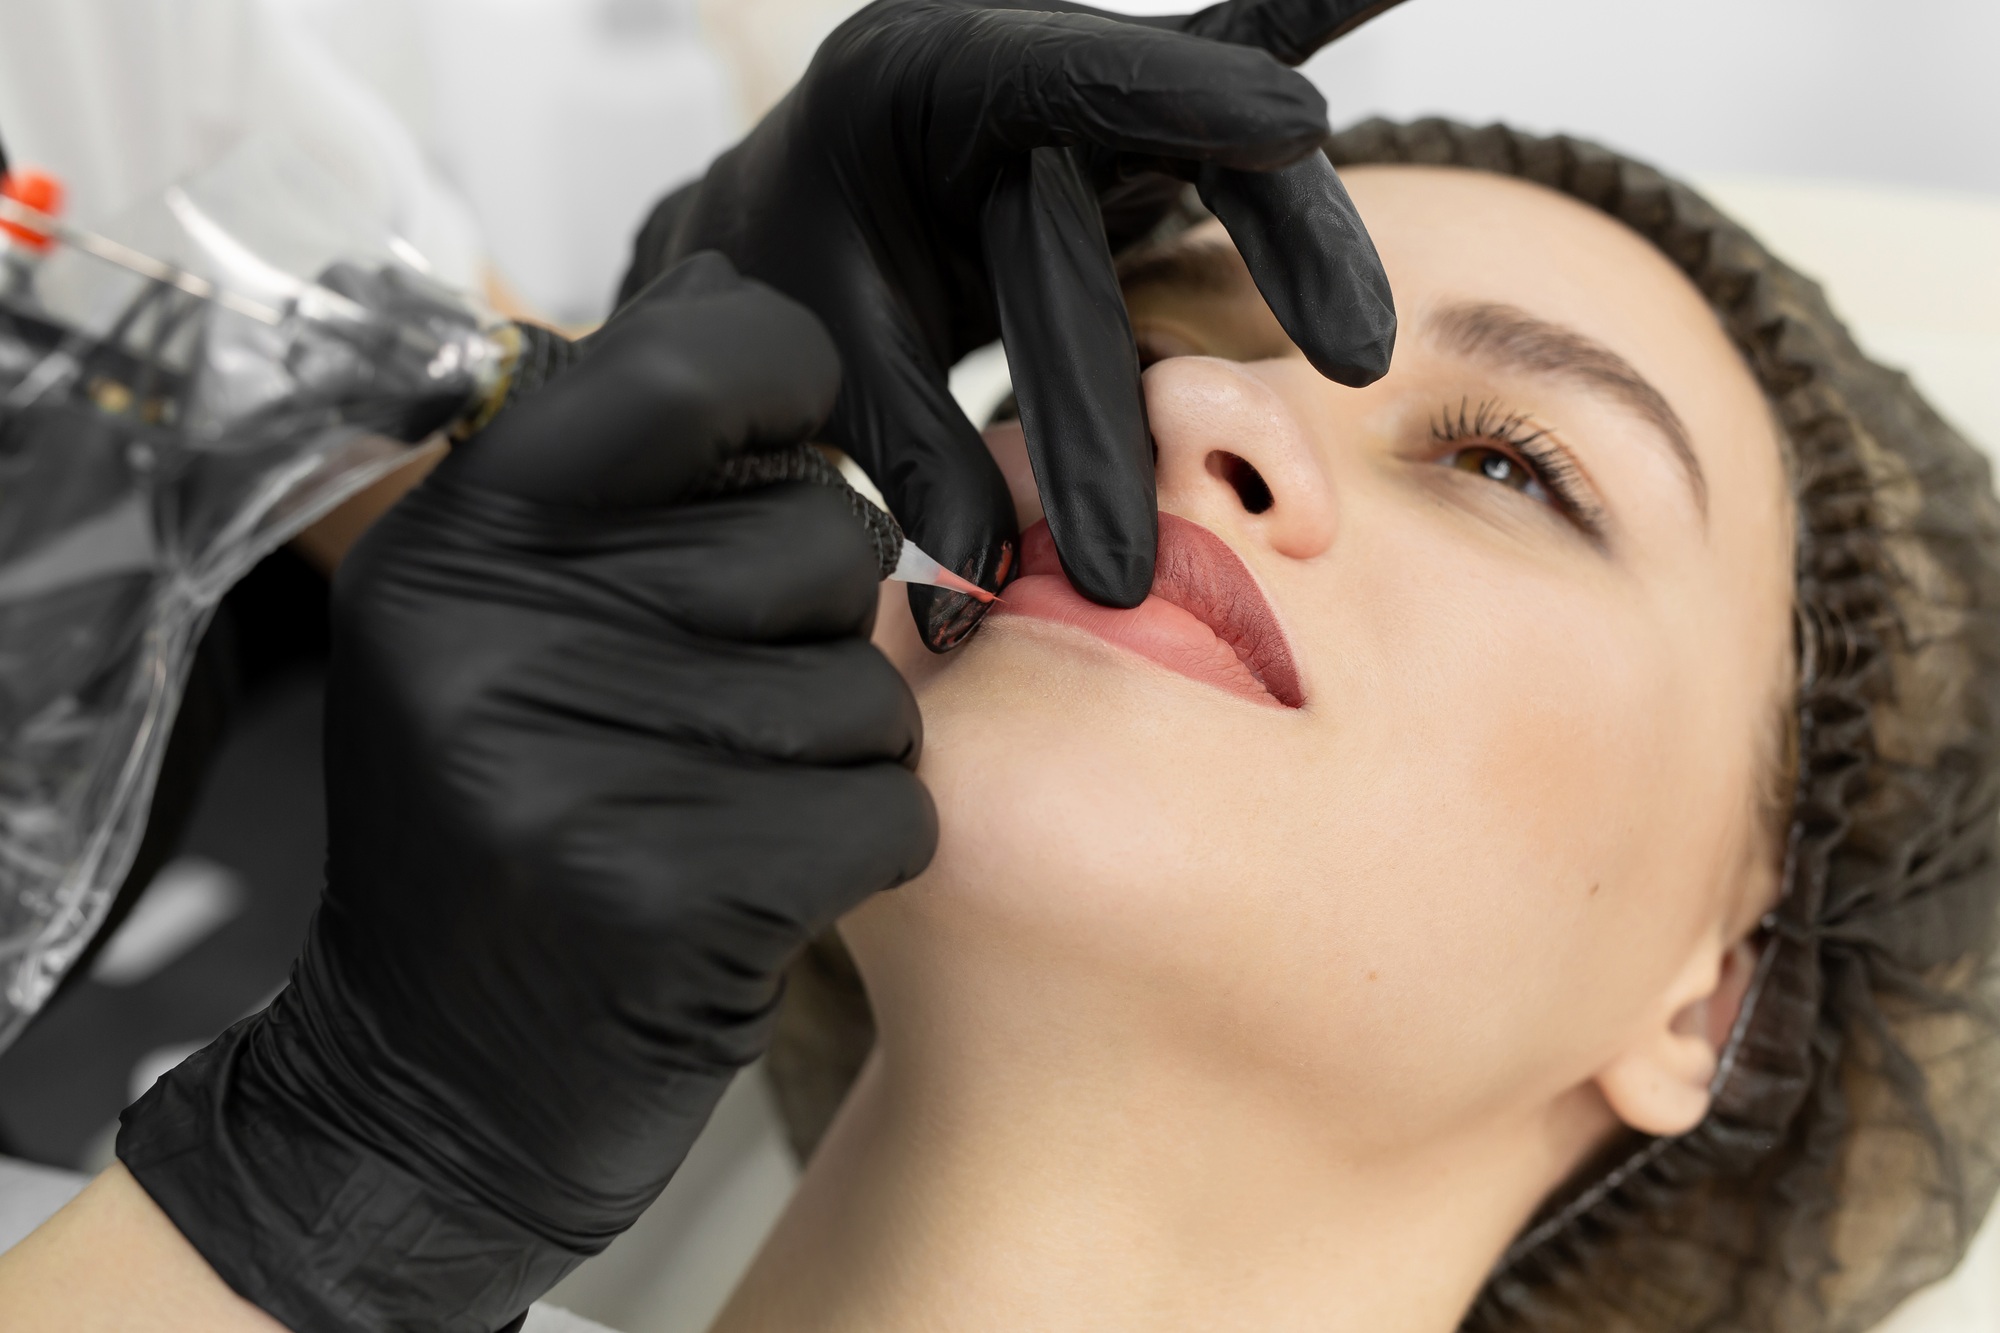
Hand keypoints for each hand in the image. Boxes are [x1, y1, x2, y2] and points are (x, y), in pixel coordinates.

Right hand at [114, 254, 936, 1332]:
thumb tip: (730, 294)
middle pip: (820, 536)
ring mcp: (586, 767)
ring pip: (870, 681)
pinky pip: (893, 804)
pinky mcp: (679, 890)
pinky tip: (767, 886)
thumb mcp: (491, 631)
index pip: (676, 368)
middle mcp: (502, 639)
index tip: (787, 434)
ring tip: (730, 805)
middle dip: (819, 621)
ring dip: (840, 750)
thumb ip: (608, 473)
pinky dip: (863, 847)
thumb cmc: (500, 841)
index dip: (780, 376)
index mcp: (457, 550)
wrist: (428, 1093)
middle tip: (729, 703)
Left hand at [625, 0, 1403, 648]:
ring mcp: (1079, 107)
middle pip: (1170, 129)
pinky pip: (1224, 110)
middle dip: (1274, 239)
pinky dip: (1311, 30)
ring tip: (1359, 355)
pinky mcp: (1126, 149)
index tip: (1296, 128)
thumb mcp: (829, 362)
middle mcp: (1011, 73)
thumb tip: (977, 594)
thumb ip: (910, 456)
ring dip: (1304, 244)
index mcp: (912, 83)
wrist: (778, 236)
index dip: (1175, 97)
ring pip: (1222, 149)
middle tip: (1355, 355)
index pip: (1053, 84)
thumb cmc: (790, 286)